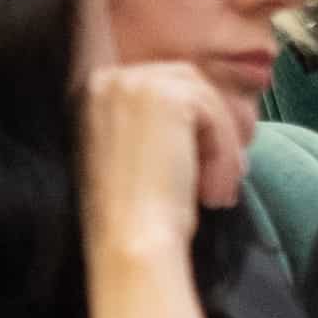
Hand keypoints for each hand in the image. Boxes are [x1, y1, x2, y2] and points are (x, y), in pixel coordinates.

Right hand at [76, 60, 251, 270]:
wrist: (130, 239)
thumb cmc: (129, 213)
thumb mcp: (128, 155)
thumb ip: (151, 125)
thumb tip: (202, 118)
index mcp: (93, 91)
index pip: (160, 88)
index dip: (190, 125)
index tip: (203, 167)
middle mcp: (109, 78)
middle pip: (186, 86)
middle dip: (210, 130)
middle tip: (222, 178)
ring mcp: (136, 83)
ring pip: (205, 101)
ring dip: (220, 147)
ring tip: (218, 192)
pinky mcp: (168, 96)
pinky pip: (215, 115)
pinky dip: (224, 155)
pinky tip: (213, 192)